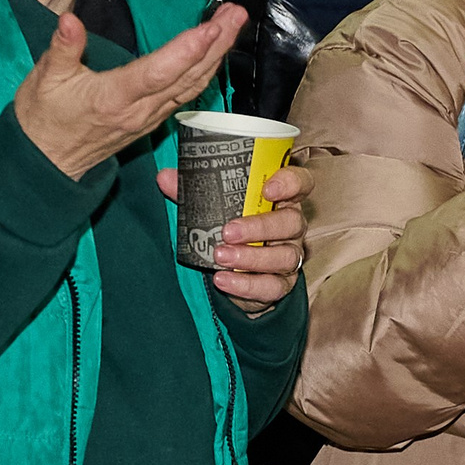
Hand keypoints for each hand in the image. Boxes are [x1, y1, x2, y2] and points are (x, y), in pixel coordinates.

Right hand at [14, 4, 244, 179]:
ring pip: (192, 85)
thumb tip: (70, 20)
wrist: (46, 163)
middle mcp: (139, 110)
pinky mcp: (152, 119)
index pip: (158, 73)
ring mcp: (149, 117)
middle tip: (236, 13)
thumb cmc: (42, 119)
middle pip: (187, 76)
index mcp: (113, 98)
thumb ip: (62, 49)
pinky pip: (186, 94)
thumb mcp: (44, 80)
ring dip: (217, 54)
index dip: (186, 51)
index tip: (210, 28)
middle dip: (216, 44)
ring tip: (234, 23)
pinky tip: (216, 52)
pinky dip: (205, 71)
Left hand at [156, 163, 307, 304]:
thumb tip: (165, 177)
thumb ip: (193, 190)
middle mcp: (291, 226)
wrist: (233, 271)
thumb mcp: (212, 206)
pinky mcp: (281, 284)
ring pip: (285, 256)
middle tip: (227, 231)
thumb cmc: (228, 226)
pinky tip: (222, 280)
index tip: (268, 188)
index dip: (289, 183)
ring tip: (219, 257)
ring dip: (251, 258)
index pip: (300, 183)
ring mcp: (289, 255)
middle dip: (260, 227)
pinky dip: (246, 285)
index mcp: (280, 198)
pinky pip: (272, 286)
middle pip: (291, 222)